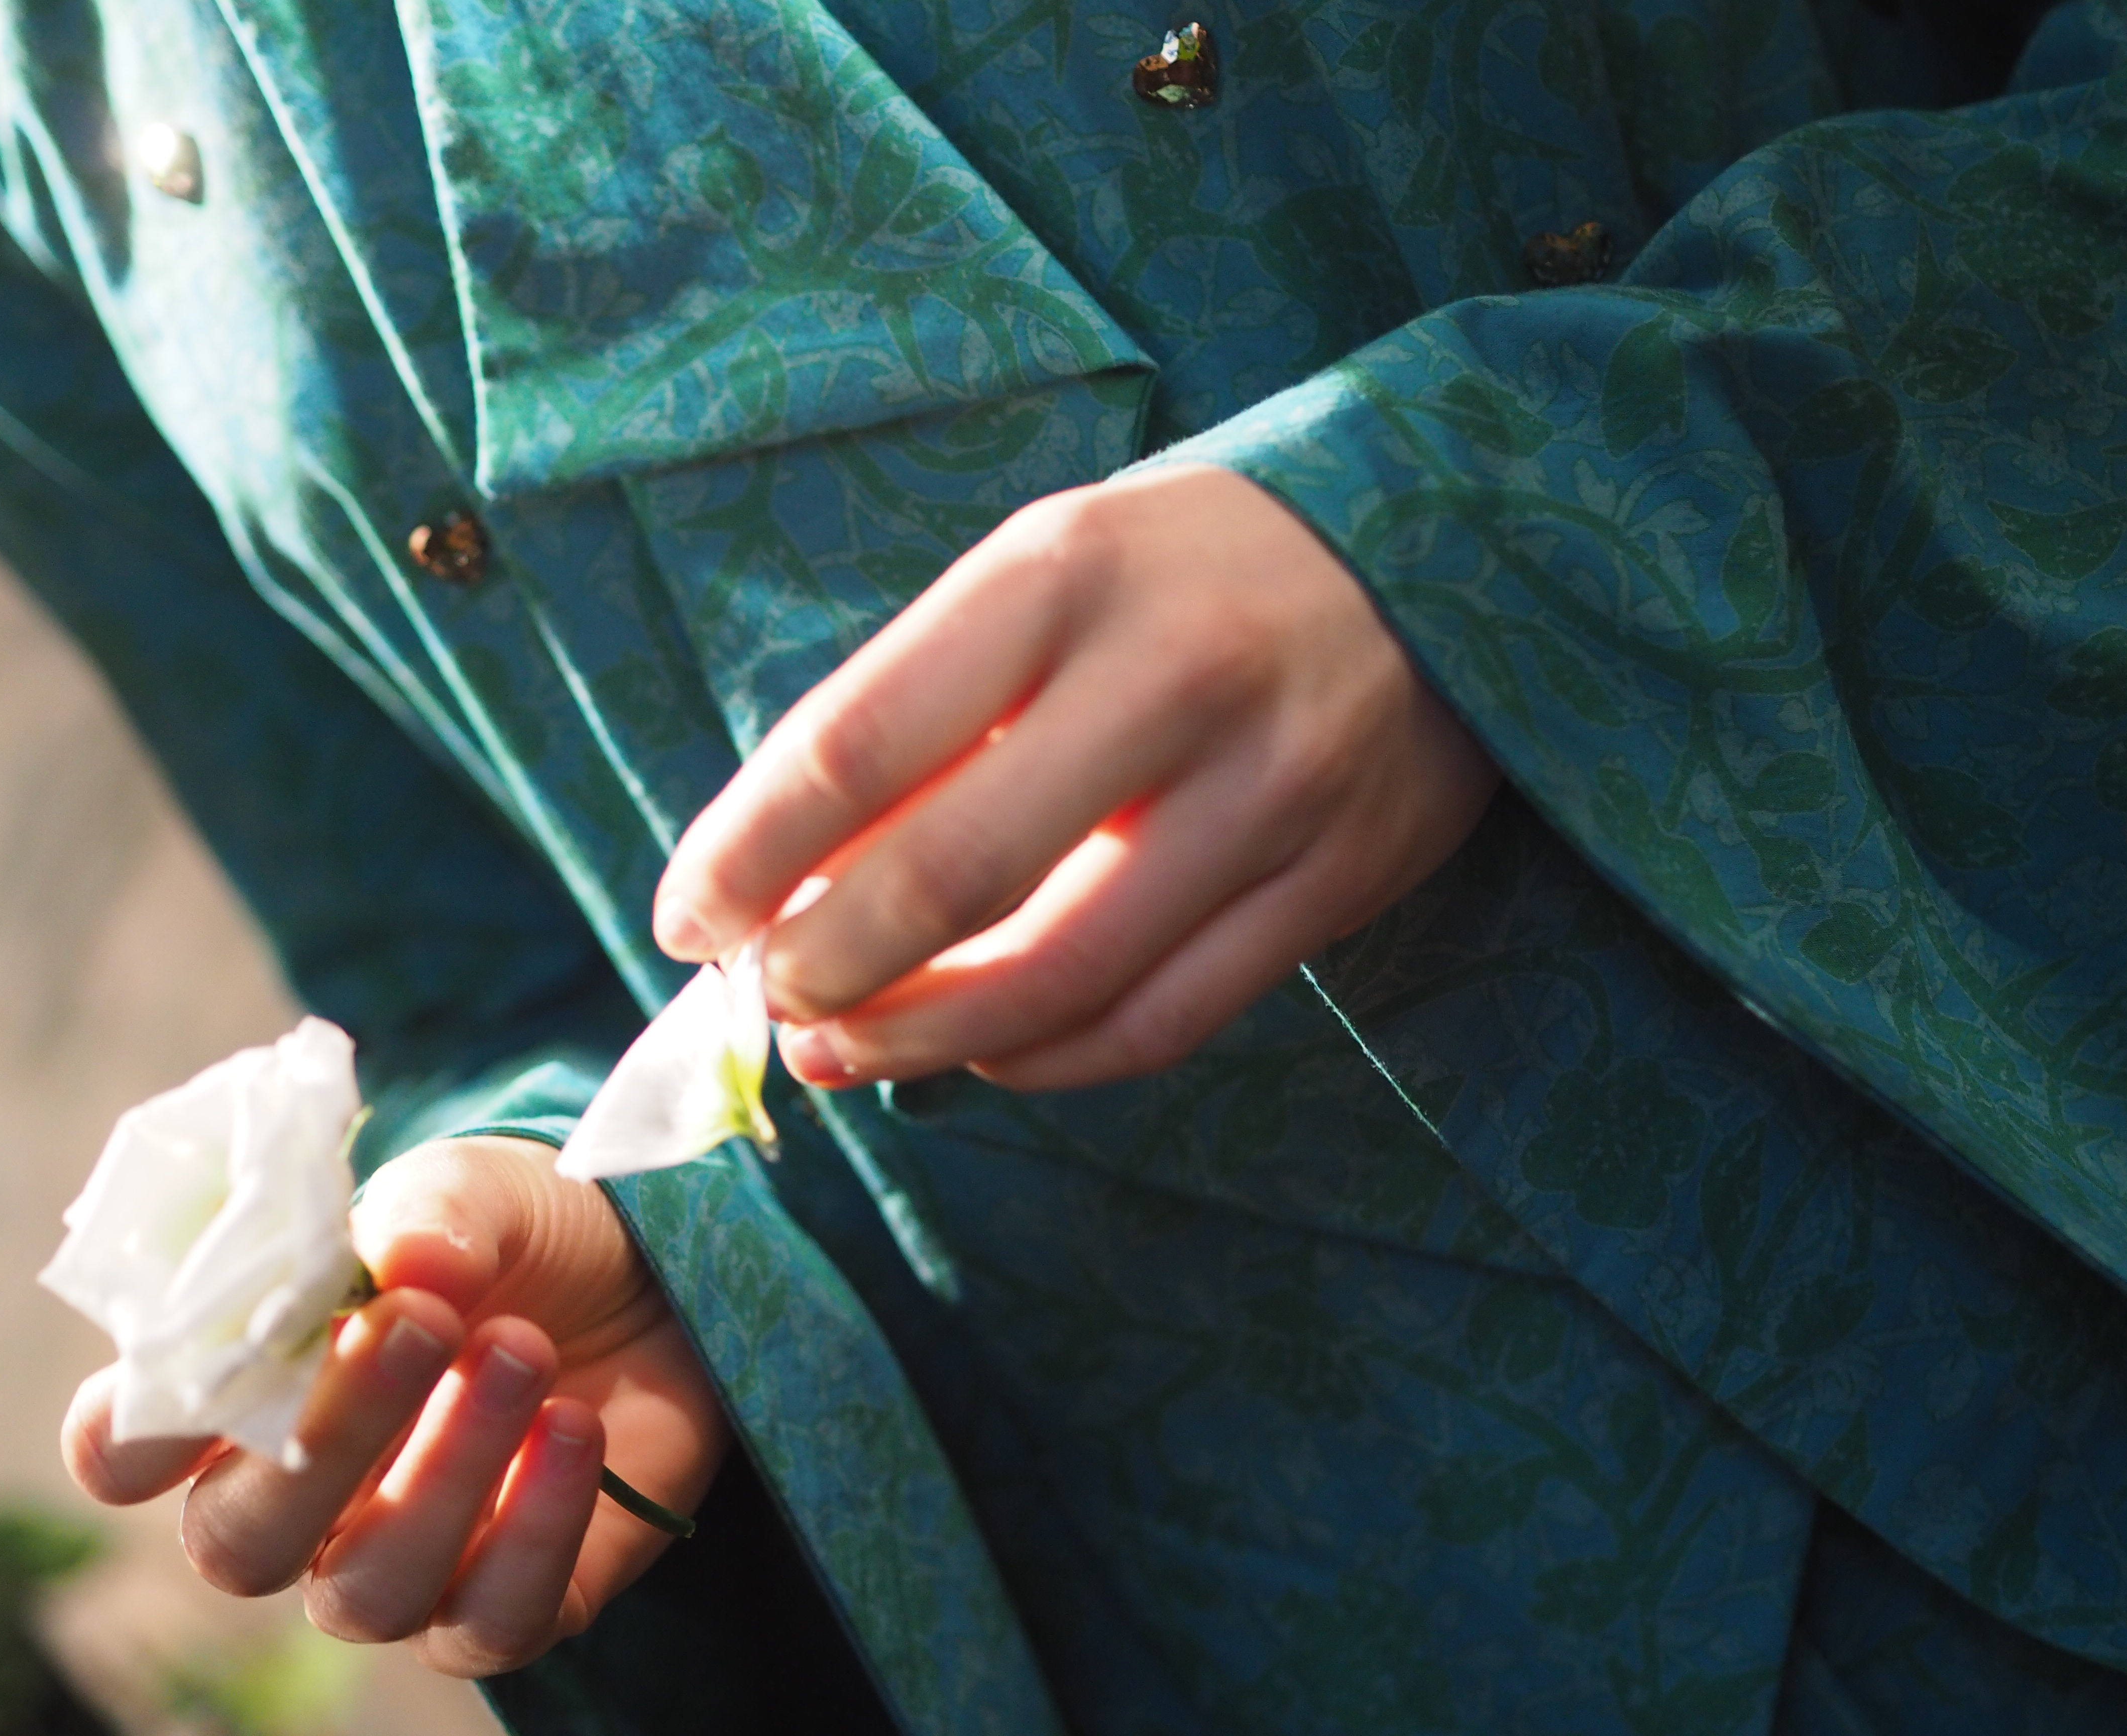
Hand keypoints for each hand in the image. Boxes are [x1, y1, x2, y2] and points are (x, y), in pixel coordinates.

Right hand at [60, 1137, 725, 1676]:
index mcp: (245, 1394)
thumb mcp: (478, 1191)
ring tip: (524, 1348)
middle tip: (422, 1323)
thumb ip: (430, 1216)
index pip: (125, 1450)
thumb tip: (409, 1264)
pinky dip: (539, 1528)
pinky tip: (580, 1428)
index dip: (140, 1428)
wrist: (652, 1274)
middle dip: (326, 1435)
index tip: (219, 1354)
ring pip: (368, 1589)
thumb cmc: (519, 1235)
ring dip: (448, 1470)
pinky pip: (494, 1621)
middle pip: (239, 1538)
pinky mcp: (506, 1606)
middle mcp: (299, 1502)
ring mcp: (400, 1566)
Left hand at [653, 463, 1498, 1090]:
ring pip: (1059, 978)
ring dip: (922, 1041)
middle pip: (951, 876)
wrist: (1441, 550)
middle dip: (825, 970)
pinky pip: (1164, 1021)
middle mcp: (1172, 676)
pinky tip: (981, 1055)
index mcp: (1064, 573)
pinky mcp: (1337, 881)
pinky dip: (1047, 1060)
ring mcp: (1271, 789)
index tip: (685, 920)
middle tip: (768, 1006)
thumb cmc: (1187, 571)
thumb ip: (925, 712)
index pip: (857, 742)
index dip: (746, 854)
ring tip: (844, 1054)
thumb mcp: (1046, 575)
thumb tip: (783, 882)